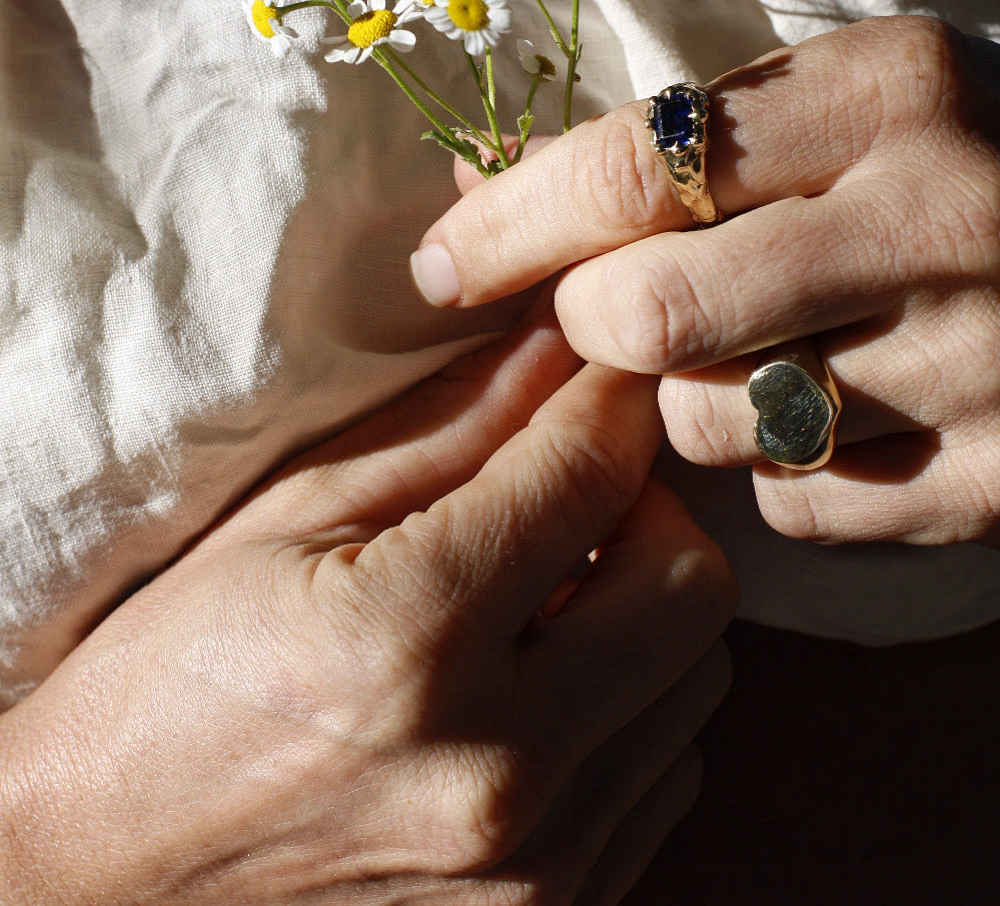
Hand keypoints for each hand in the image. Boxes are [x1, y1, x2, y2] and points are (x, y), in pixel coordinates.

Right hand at [0, 315, 736, 904]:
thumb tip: (556, 345)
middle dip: (650, 507)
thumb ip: (449, 431)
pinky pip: (664, 775)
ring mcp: (535, 866)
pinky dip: (628, 707)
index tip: (600, 370)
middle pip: (694, 581)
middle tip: (575, 489)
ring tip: (547, 597)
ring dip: (643, 612)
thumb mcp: (290, 523)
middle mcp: (498, 766)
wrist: (103, 887)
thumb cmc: (171, 686)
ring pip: (699, 680)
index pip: (591, 473)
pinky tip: (539, 687)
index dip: (608, 397)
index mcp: (412, 639)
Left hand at [410, 16, 999, 549]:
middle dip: (592, 324)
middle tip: (613, 311)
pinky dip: (778, 471)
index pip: (638, 164)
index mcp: (896, 87)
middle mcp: (953, 215)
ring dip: (690, 400)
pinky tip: (839, 415)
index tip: (442, 264)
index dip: (509, 223)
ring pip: (713, 427)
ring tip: (760, 354)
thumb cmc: (983, 155)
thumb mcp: (865, 92)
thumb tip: (489, 206)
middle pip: (652, 313)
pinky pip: (798, 513)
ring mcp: (996, 362)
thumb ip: (698, 139)